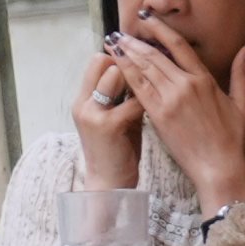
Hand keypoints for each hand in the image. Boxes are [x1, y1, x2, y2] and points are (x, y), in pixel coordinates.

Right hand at [72, 49, 143, 191]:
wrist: (111, 186)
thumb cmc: (118, 150)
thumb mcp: (114, 118)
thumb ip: (120, 96)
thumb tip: (140, 70)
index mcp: (82, 99)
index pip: (97, 61)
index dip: (120, 59)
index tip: (141, 65)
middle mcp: (83, 103)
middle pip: (104, 62)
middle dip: (129, 64)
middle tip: (150, 72)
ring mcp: (93, 113)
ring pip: (117, 75)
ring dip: (139, 78)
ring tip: (156, 87)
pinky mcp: (108, 125)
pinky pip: (133, 100)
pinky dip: (150, 99)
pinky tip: (162, 104)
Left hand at [107, 21, 244, 208]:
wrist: (218, 166)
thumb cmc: (231, 138)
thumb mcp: (242, 103)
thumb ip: (242, 74)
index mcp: (204, 80)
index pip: (179, 46)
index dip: (160, 29)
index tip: (146, 18)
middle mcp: (185, 85)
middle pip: (155, 55)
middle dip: (135, 41)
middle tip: (120, 31)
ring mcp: (171, 99)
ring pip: (144, 69)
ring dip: (126, 54)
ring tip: (113, 42)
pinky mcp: (158, 115)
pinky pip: (138, 89)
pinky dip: (125, 74)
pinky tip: (115, 64)